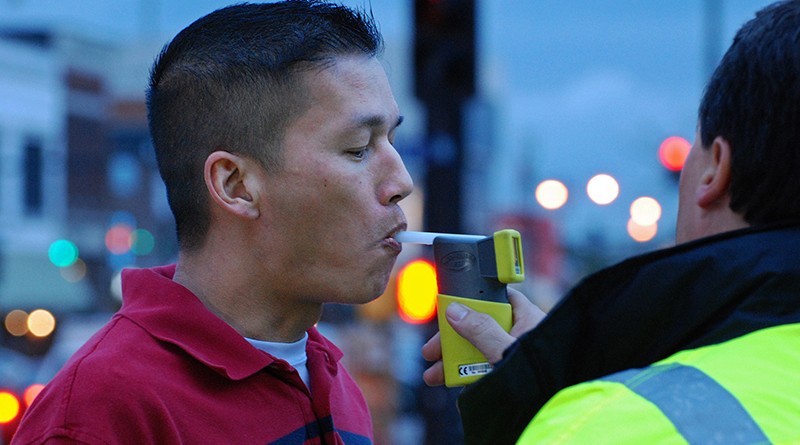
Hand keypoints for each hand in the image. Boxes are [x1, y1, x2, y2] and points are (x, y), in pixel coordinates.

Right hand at [421, 288, 546, 385]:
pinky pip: (488, 372)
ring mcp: (515, 356)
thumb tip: (455, 311)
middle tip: (432, 352)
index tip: (448, 312)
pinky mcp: (512, 375)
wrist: (554, 408)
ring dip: (455, 364)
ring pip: (480, 353)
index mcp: (527, 318)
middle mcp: (521, 335)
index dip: (471, 303)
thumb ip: (481, 330)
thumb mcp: (506, 350)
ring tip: (435, 377)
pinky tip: (458, 389)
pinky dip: (471, 379)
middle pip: (480, 328)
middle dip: (453, 342)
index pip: (496, 299)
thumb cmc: (544, 374)